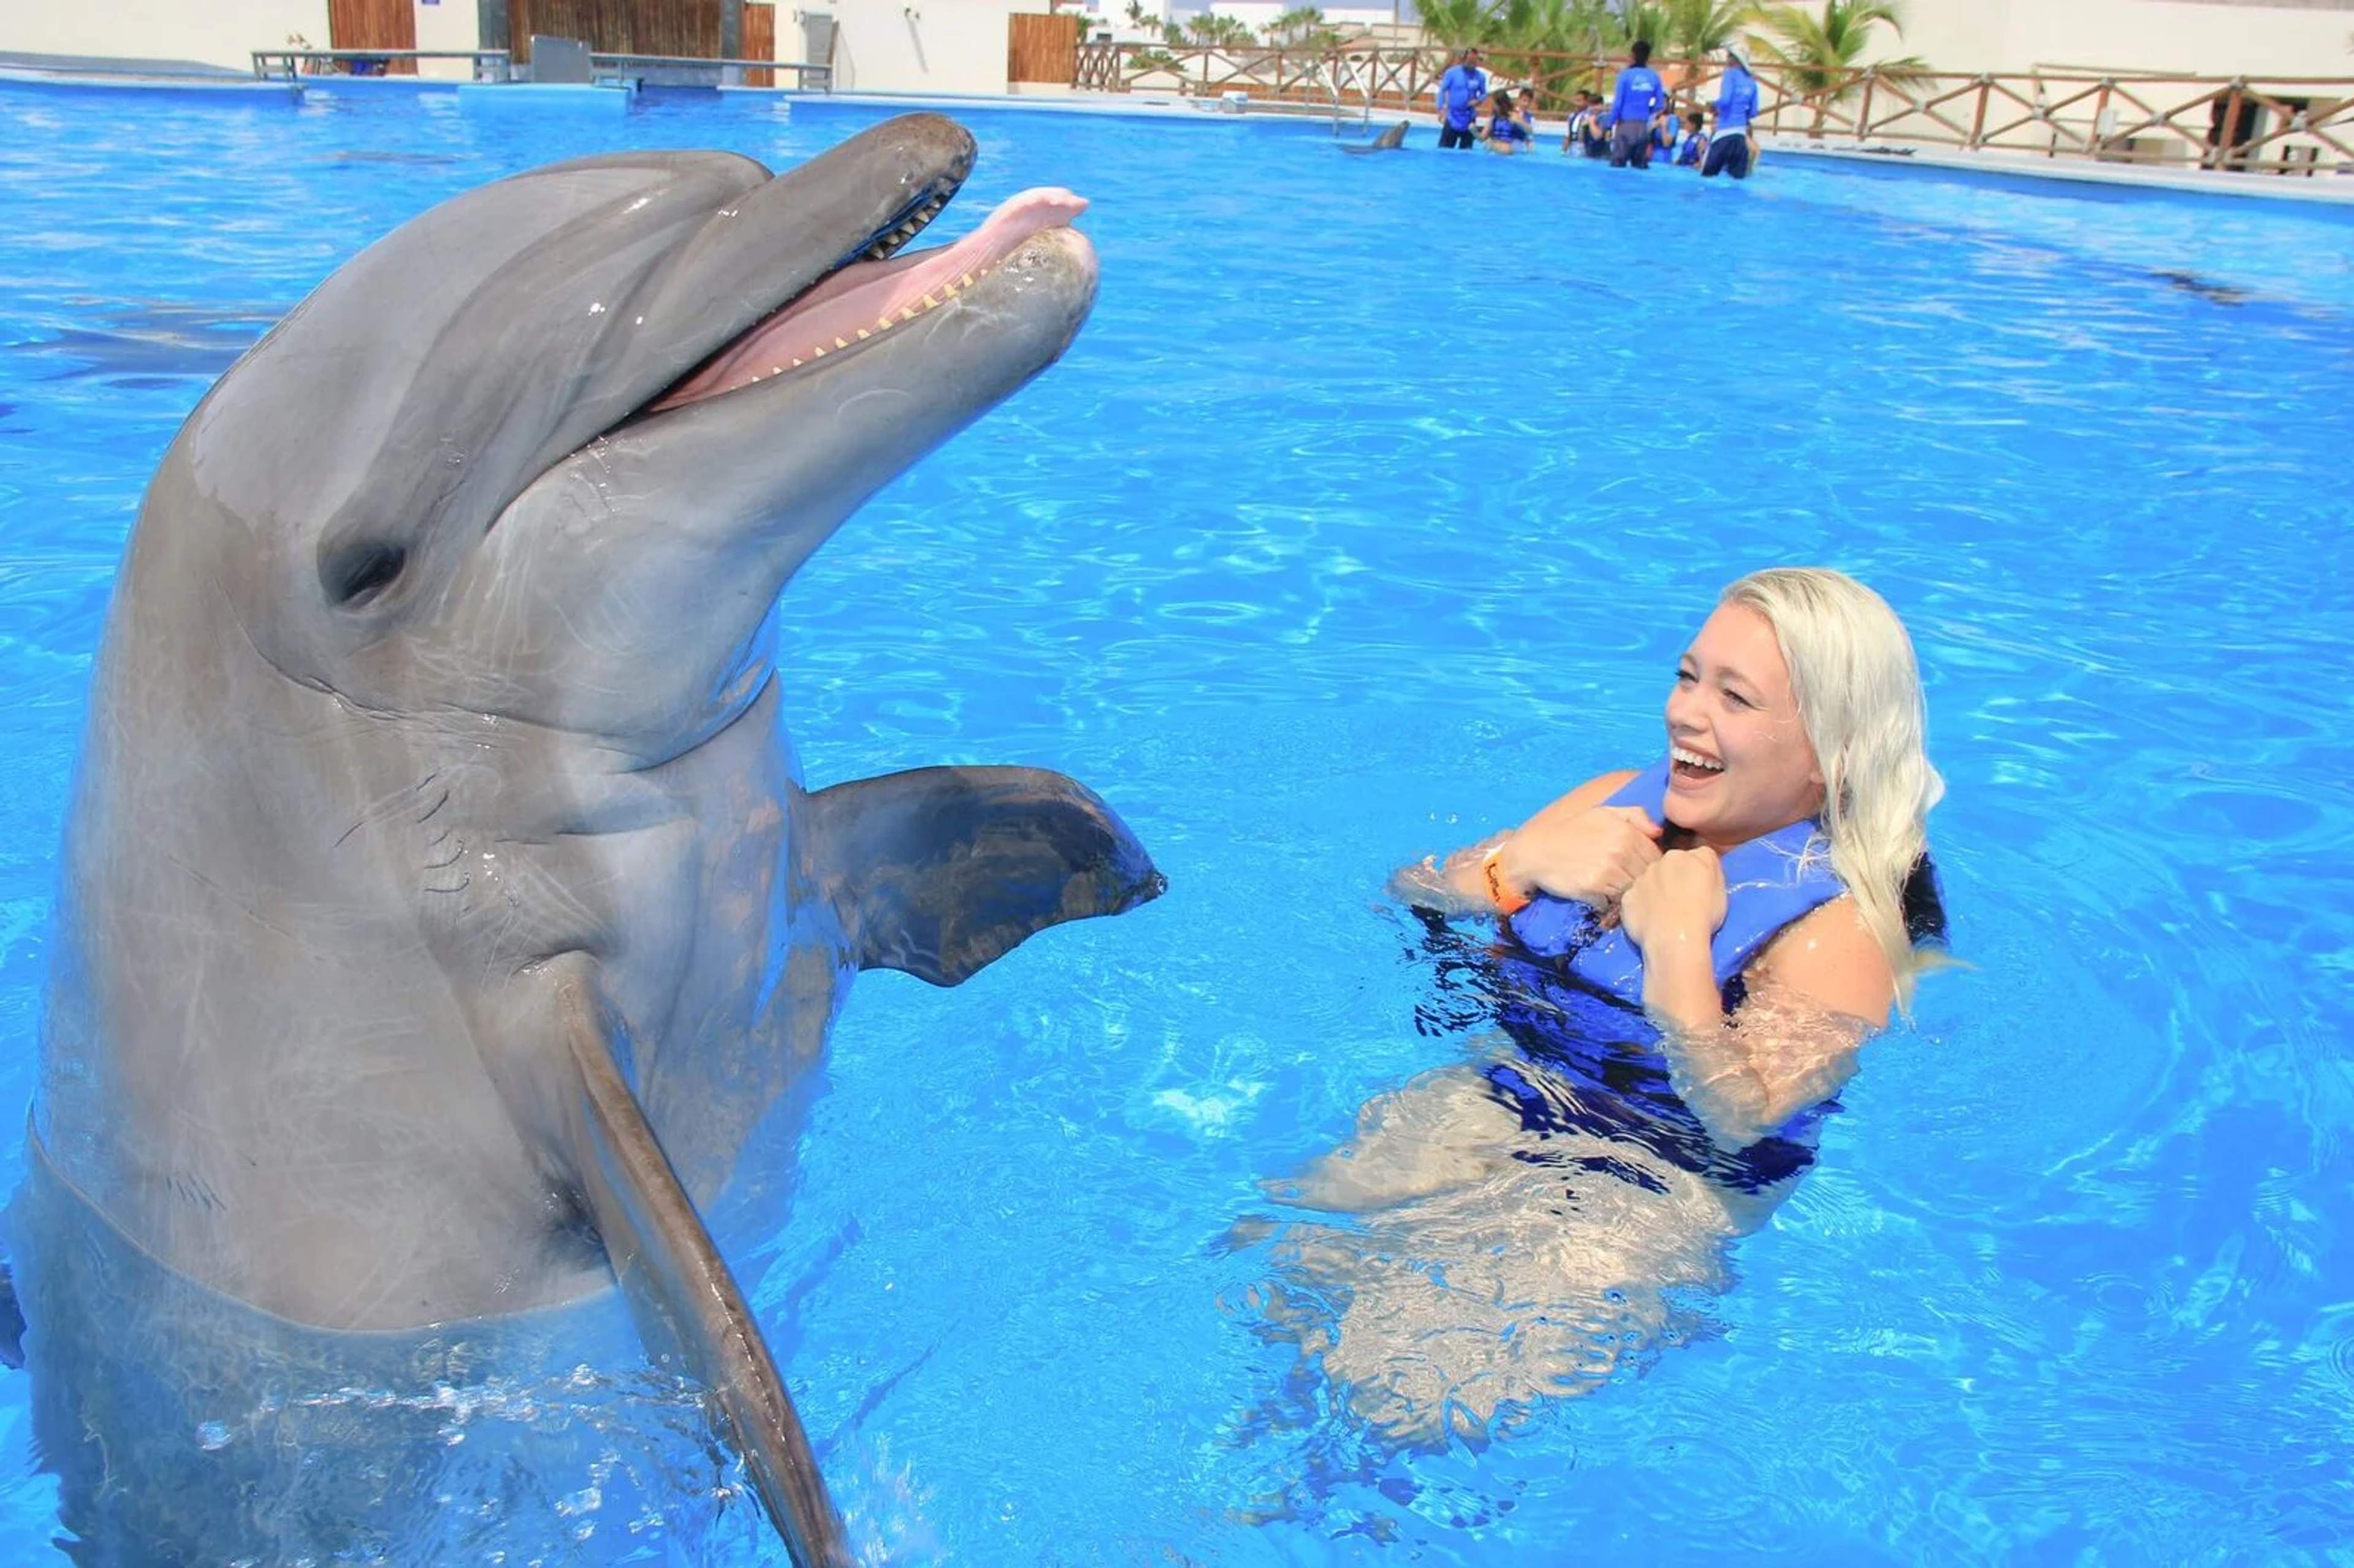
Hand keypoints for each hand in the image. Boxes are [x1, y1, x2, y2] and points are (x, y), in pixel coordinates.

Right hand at [1495, 805, 1660, 907]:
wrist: (1537, 852)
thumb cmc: (1571, 831)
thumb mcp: (1603, 813)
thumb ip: (1635, 815)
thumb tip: (1658, 833)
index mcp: (1627, 832)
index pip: (1656, 856)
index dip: (1650, 865)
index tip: (1637, 868)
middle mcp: (1621, 851)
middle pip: (1646, 875)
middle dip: (1640, 880)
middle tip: (1627, 881)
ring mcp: (1609, 871)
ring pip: (1633, 890)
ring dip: (1627, 893)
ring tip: (1616, 890)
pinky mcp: (1595, 889)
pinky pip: (1615, 902)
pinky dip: (1611, 903)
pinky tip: (1603, 896)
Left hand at [1619, 846, 1727, 952]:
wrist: (1675, 939)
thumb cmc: (1703, 914)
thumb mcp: (1719, 883)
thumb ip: (1708, 864)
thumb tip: (1701, 859)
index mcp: (1683, 856)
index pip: (1691, 858)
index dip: (1695, 875)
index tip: (1698, 891)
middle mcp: (1659, 862)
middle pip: (1668, 868)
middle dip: (1673, 881)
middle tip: (1682, 903)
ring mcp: (1640, 880)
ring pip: (1649, 883)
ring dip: (1656, 893)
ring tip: (1666, 915)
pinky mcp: (1627, 898)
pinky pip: (1635, 899)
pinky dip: (1642, 907)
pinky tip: (1652, 921)